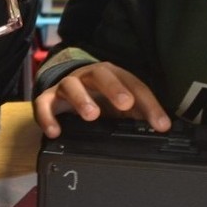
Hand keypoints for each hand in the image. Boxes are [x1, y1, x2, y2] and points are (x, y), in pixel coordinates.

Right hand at [34, 61, 170, 136]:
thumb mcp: (121, 106)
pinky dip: (47, 117)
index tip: (161, 125)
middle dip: (114, 88)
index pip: (135, 86)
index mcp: (113, 75)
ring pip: (71, 85)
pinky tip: (55, 132)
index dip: (150, 105)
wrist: (65, 91)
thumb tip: (163, 127)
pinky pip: (43, 105)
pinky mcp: (48, 99)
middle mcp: (89, 76)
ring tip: (91, 115)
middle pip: (102, 75)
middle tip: (125, 104)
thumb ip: (139, 113)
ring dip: (82, 99)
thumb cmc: (98, 98)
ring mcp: (67, 86)